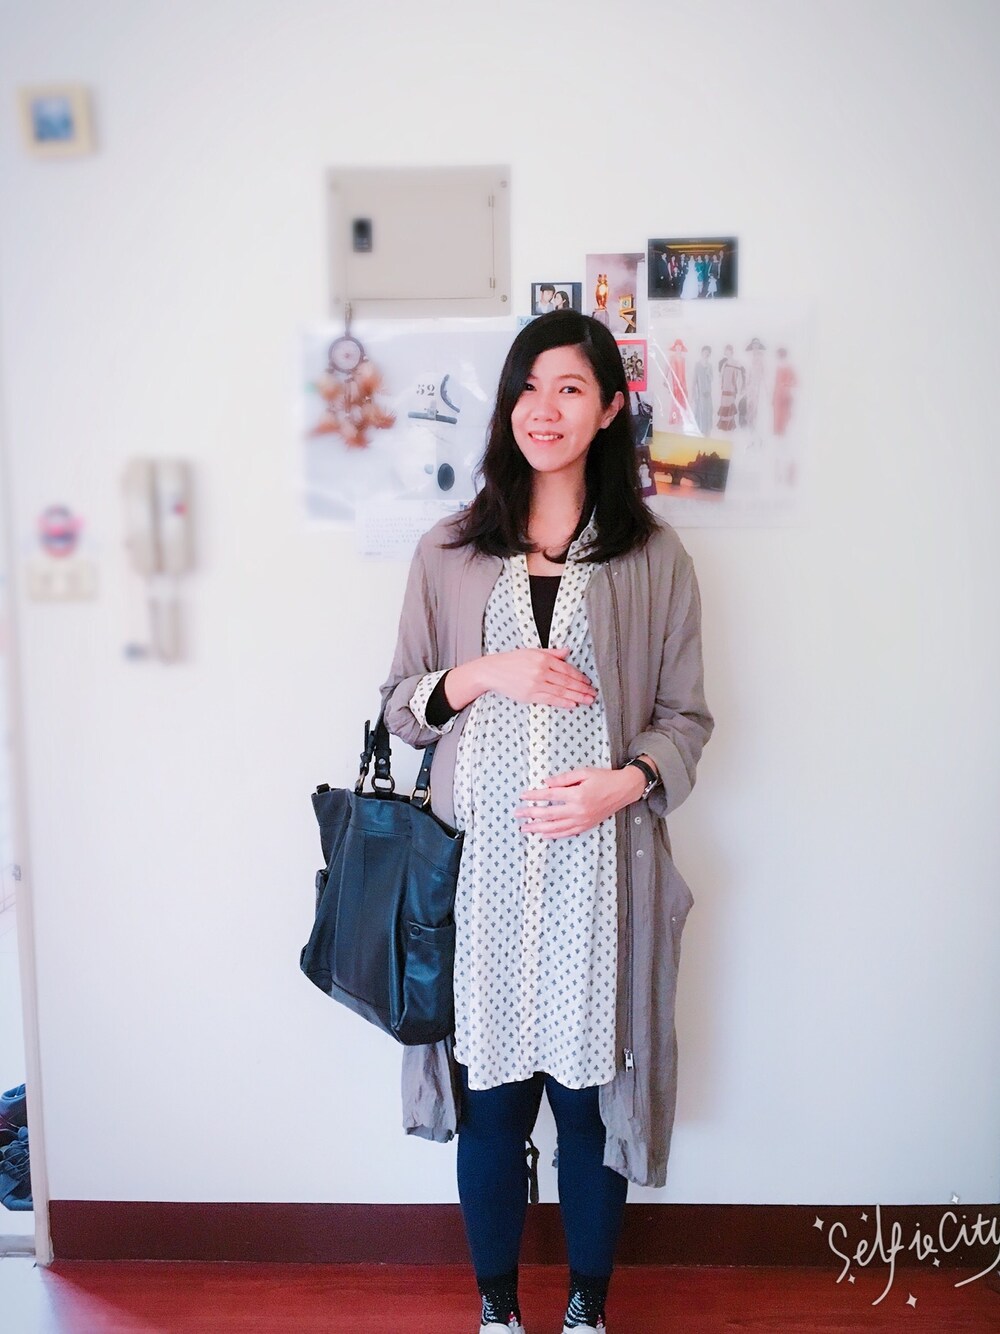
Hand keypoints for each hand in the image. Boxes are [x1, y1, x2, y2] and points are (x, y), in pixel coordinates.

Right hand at [482, 645, 596, 709]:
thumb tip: (567, 651)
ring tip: (587, 700)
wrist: (493, 671)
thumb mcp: (532, 651)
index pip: (566, 669)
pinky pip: (550, 700)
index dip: (579, 677)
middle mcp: (541, 671)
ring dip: (576, 697)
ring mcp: (535, 684)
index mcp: (543, 659)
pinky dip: (562, 702)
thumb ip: (552, 653)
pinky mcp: (530, 695)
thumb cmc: (512, 661)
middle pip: (566, 682)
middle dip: (582, 688)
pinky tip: (572, 704)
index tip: (588, 682)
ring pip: (561, 692)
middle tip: (593, 693)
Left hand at [514, 765, 644, 837]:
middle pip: (549, 813)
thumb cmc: (604, 778)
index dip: (535, 796)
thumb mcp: (583, 772)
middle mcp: (578, 810)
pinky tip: (544, 835)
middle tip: (518, 814)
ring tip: (525, 828)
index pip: (550, 795)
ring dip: (538, 828)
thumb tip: (546, 783)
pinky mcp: (586, 825)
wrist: (623, 790)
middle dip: (531, 814)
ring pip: (556, 827)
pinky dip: (554, 835)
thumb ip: (563, 779)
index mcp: (576, 794)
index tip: (523, 796)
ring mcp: (582, 820)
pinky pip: (567, 833)